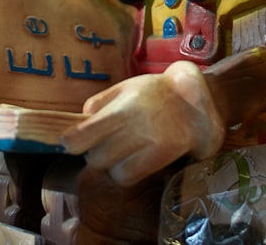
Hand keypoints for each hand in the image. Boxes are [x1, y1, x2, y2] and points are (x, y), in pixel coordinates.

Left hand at [59, 61, 224, 185]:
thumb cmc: (156, 92)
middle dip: (93, 152)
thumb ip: (98, 104)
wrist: (196, 101)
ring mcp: (147, 146)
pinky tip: (131, 160)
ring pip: (110, 171)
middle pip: (94, 158)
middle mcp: (132, 129)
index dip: (69, 142)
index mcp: (119, 109)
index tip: (69, 140)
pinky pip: (128, 177)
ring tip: (120, 151)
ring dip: (109, 164)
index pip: (80, 137)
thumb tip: (78, 123)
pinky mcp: (160, 159)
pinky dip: (124, 173)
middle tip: (102, 142)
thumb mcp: (124, 87)